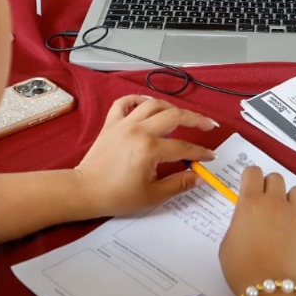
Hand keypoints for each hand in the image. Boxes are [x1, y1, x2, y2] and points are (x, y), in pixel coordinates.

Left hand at [71, 96, 216, 216]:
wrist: (85, 191)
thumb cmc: (117, 196)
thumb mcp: (152, 195)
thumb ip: (179, 184)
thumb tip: (198, 177)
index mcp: (150, 149)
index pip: (184, 147)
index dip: (200, 152)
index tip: (210, 156)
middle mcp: (139, 130)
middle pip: (175, 115)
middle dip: (196, 119)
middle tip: (208, 125)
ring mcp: (124, 123)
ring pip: (153, 104)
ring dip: (171, 107)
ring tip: (182, 116)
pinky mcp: (111, 123)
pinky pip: (125, 102)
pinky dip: (138, 99)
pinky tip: (148, 104)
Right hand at [219, 166, 295, 294]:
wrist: (269, 290)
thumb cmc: (240, 268)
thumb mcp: (227, 242)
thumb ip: (239, 222)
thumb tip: (248, 219)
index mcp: (250, 202)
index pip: (252, 172)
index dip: (250, 179)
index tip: (250, 189)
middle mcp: (275, 202)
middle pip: (276, 178)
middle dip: (270, 188)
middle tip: (266, 206)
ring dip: (292, 200)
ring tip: (288, 216)